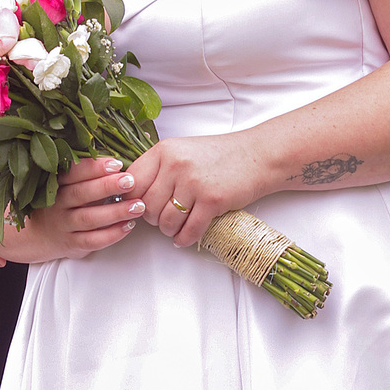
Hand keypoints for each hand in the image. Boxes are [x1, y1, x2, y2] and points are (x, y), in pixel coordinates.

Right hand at [19, 157, 147, 261]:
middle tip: (130, 181)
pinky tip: (128, 225)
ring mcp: (64, 225)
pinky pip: (93, 241)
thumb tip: (120, 162)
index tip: (116, 164)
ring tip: (138, 206)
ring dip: (115, 212)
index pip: (73, 173)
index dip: (94, 167)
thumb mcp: (67, 187)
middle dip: (106, 186)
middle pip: (81, 194)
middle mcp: (58, 204)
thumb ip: (87, 176)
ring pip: (89, 219)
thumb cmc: (62, 204)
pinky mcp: (72, 244)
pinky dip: (112, 234)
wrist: (39, 236)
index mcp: (57, 184)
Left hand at [121, 136, 258, 249]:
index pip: (132, 182)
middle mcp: (176, 165)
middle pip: (147, 206)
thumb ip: (158, 169)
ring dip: (168, 230)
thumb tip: (133, 196)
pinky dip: (184, 239)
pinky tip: (185, 236)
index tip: (139, 207)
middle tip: (162, 218)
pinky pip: (188, 230)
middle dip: (152, 218)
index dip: (132, 200)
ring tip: (175, 227)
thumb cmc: (219, 156)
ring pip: (165, 221)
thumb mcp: (182, 151)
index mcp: (165, 150)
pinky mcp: (212, 201)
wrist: (258, 155)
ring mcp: (194, 183)